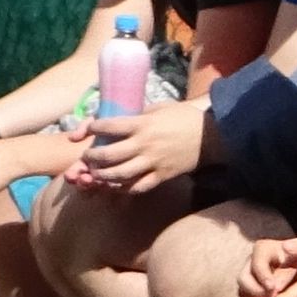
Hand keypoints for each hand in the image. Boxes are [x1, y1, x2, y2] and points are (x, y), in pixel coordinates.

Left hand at [69, 96, 208, 193]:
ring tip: (96, 173)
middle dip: (91, 157)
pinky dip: (123, 188)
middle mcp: (144, 144)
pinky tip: (115, 185)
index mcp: (143, 124)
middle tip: (86, 157)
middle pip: (108, 154)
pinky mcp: (161, 176)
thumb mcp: (160, 108)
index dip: (92, 128)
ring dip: (102, 175)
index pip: (108, 126)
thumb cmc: (184, 118)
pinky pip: (137, 187)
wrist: (211, 137)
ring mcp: (153, 163)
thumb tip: (117, 119)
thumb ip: (138, 115)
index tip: (87, 130)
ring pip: (118, 174)